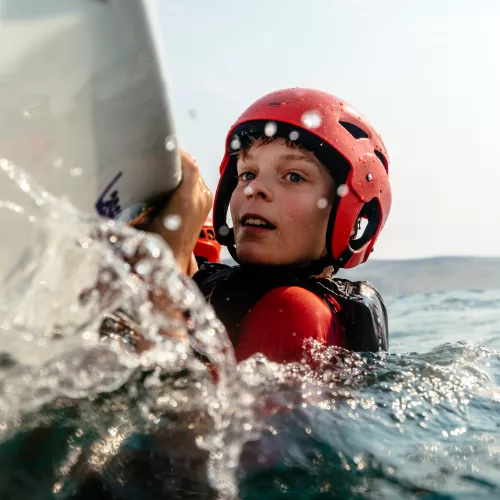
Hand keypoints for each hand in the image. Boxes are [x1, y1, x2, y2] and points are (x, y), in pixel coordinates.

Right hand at [149, 150, 212, 273]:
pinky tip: (170, 179)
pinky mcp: (206, 203)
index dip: (177, 152)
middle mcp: (201, 197)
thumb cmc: (158, 240)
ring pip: (194, 173)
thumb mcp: (144, 216)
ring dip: (180, 168)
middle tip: (157, 154)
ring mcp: (206, 199)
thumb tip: (139, 171)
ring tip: (162, 166)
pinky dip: (185, 177)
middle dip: (175, 159)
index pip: (189, 164)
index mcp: (188, 199)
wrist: (174, 259)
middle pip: (191, 166)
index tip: (161, 145)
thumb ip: (145, 194)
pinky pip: (196, 182)